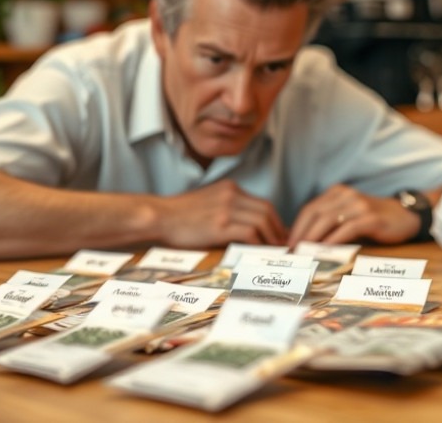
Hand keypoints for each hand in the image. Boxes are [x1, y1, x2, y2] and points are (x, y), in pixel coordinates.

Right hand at [148, 180, 286, 247]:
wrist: (158, 216)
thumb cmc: (179, 216)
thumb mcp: (207, 202)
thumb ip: (227, 209)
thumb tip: (247, 228)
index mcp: (230, 188)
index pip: (262, 204)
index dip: (275, 221)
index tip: (279, 236)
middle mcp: (231, 195)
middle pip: (267, 211)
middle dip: (278, 230)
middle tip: (282, 246)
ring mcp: (226, 208)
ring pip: (262, 221)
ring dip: (272, 238)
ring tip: (274, 253)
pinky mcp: (220, 224)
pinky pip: (250, 232)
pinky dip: (259, 243)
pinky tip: (259, 253)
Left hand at [287, 184, 419, 246]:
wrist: (406, 216)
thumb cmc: (374, 220)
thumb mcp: (349, 216)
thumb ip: (330, 223)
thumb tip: (304, 243)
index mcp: (337, 193)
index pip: (310, 209)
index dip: (296, 227)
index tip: (287, 244)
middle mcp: (346, 195)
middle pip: (315, 213)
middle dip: (300, 234)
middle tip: (291, 252)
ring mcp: (359, 205)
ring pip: (327, 220)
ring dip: (313, 238)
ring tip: (304, 253)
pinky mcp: (371, 217)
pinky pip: (346, 228)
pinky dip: (333, 240)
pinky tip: (325, 251)